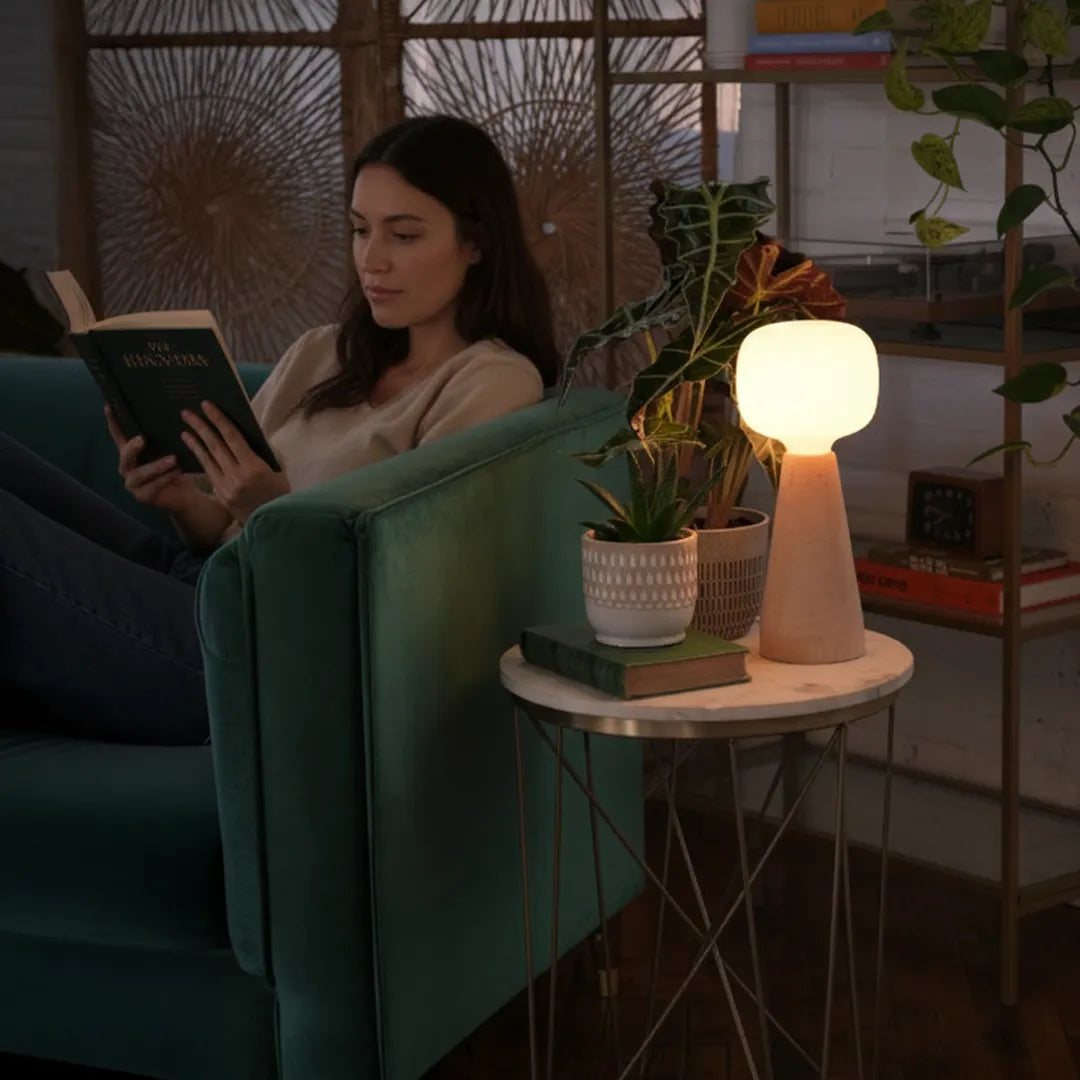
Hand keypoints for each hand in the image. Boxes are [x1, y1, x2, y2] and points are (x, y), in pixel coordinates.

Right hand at [106, 405, 198, 512]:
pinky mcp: (144, 496)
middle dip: (132, 447)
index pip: (118, 436)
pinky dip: (166, 478)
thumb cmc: (176, 467)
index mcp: (131, 453)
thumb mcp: (170, 450)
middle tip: (142, 439)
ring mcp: (133, 484)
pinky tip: (178, 471)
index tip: (108, 406)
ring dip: (156, 465)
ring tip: (172, 459)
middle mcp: (128, 468)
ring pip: (139, 473)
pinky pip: (153, 486)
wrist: (185, 494)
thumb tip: (173, 411)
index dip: (113, 422)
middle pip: (124, 457)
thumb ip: (164, 437)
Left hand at [180, 401, 288, 523]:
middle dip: (201, 427)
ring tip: (184, 428)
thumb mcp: (277, 469)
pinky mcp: (221, 496)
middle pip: (215, 446)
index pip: (232, 438)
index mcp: (254, 468)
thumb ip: (261, 451)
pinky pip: (209, 472)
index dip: (218, 420)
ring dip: (195, 442)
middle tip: (187, 412)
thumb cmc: (280, 491)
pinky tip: (193, 448)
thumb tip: (243, 433)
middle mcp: (238, 477)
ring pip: (207, 460)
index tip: (206, 405)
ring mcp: (227, 488)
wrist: (276, 523)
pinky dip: (200, 458)